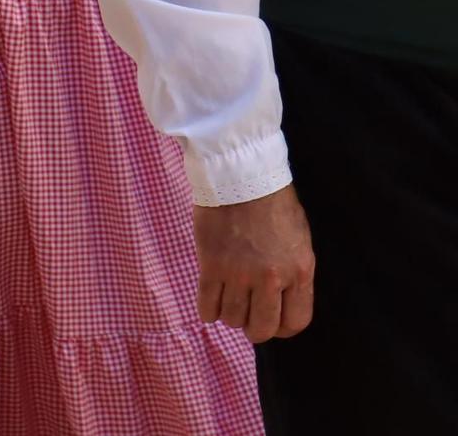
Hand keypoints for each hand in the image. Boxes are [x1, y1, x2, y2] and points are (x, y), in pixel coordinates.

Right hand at [194, 185, 315, 343]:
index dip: (283, 329)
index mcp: (299, 272)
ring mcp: (239, 273)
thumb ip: (293, 275)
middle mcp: (271, 278)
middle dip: (254, 329)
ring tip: (229, 301)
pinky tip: (211, 304)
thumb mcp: (299, 242)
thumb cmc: (274, 205)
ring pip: (232, 318)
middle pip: (261, 328)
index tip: (273, 323)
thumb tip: (281, 301)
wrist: (242, 177)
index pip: (295, 322)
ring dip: (230, 315)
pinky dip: (208, 311)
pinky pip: (207, 305)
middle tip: (248, 318)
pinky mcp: (211, 265)